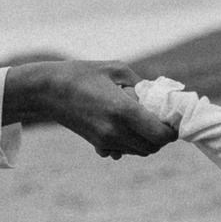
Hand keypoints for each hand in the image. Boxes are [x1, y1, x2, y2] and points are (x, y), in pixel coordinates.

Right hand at [3, 59, 175, 157]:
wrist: (48, 91)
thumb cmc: (83, 74)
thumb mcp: (117, 69)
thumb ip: (142, 86)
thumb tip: (160, 99)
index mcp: (123, 111)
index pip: (160, 135)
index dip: (172, 131)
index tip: (173, 119)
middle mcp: (116, 131)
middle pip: (152, 147)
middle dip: (161, 137)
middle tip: (160, 119)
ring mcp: (106, 141)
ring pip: (139, 151)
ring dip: (146, 140)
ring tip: (142, 120)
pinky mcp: (98, 145)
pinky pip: (124, 152)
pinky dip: (130, 143)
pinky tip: (124, 127)